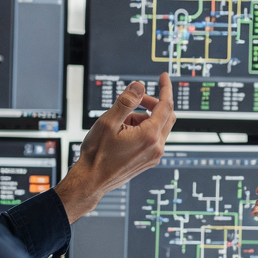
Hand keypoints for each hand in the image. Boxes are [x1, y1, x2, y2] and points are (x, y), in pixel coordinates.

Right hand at [56, 75, 174, 222]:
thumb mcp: (108, 122)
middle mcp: (157, 148)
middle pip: (166, 116)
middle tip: (135, 98)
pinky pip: (154, 138)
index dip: (166, 89)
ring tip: (121, 121)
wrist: (91, 181)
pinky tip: (124, 132)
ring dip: (144, 117)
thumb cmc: (97, 155)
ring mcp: (154, 156)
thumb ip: (126, 102)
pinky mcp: (149, 160)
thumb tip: (139, 87)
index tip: (164, 77)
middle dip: (152, 103)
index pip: (166, 106)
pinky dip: (143, 129)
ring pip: (158, 127)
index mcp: (150, 136)